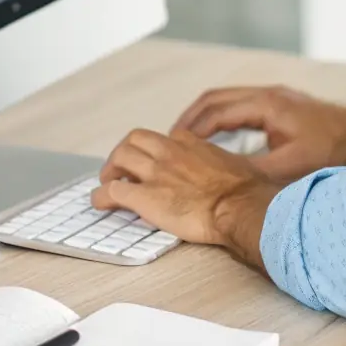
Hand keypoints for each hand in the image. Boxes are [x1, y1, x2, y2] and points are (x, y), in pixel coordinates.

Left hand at [90, 128, 279, 267]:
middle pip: (134, 139)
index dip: (155, 150)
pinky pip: (112, 192)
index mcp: (190, 144)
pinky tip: (99, 202)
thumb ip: (225, 165)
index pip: (165, 138)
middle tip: (121, 168)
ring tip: (108, 182)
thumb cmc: (246, 191)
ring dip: (110, 170)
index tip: (155, 161)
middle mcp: (169, 152)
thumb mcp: (237, 165)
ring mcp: (154, 172)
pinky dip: (101, 196)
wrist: (239, 207)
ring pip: (119, 157)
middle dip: (124, 152)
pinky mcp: (144, 197)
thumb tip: (236, 175)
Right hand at [172, 86, 345, 182]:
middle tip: (170, 139)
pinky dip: (221, 117)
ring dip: (204, 116)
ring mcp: (273, 96)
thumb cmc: (332, 149)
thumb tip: (222, 183)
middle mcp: (267, 94)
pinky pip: (239, 104)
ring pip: (226, 99)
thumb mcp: (291, 168)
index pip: (216, 112)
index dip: (191, 129)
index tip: (172, 144)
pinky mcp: (280, 103)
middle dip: (190, 118)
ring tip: (185, 138)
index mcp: (266, 105)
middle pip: (215, 99)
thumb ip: (255, 173)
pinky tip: (217, 137)